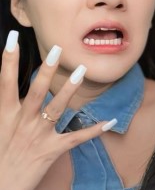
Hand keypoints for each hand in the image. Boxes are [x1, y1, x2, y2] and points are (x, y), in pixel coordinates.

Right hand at [0, 31, 116, 189]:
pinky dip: (94, 130)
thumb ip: (5, 111)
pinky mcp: (51, 151)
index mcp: (5, 116)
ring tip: (81, 70)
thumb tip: (8, 91)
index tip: (12, 38)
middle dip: (47, 68)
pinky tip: (109, 121)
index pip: (5, 81)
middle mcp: (22, 122)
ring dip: (70, 88)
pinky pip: (76, 138)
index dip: (8, 59)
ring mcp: (38, 136)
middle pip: (35, 90)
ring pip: (56, 107)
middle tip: (58, 48)